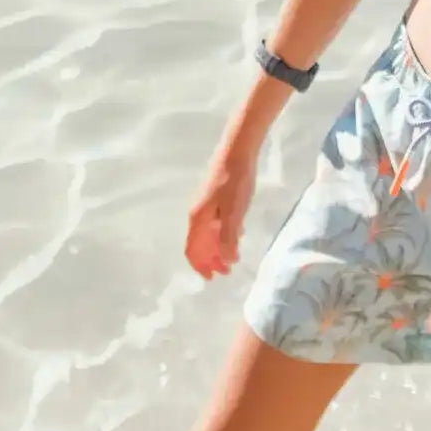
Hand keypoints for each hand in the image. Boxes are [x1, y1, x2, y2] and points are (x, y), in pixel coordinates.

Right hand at [185, 149, 255, 278]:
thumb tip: (227, 260)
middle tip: (227, 271)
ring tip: (232, 256)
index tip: (213, 278)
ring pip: (208, 233)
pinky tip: (238, 233)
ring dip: (218, 248)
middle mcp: (198, 213)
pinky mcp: (216, 197)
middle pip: (199, 243)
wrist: (237, 152)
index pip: (192, 249)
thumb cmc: (235, 183)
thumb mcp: (233, 213)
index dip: (201, 266)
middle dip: (211, 259)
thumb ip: (228, 238)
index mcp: (198, 219)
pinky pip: (216, 222)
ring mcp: (206, 204)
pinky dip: (224, 233)